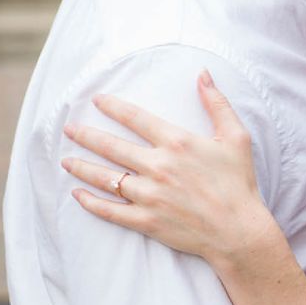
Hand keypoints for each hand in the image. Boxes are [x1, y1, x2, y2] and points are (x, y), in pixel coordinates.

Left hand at [61, 71, 280, 261]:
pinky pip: (110, 211)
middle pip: (111, 146)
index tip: (96, 100)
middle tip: (68, 129)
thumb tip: (203, 73)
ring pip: (105, 178)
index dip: (112, 107)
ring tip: (65, 160)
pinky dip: (91, 203)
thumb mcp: (236, 137)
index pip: (135, 117)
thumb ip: (217, 103)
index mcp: (176, 142)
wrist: (239, 231)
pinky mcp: (147, 221)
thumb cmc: (239, 183)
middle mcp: (158, 166)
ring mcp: (149, 195)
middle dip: (85, 135)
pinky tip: (77, 195)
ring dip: (81, 167)